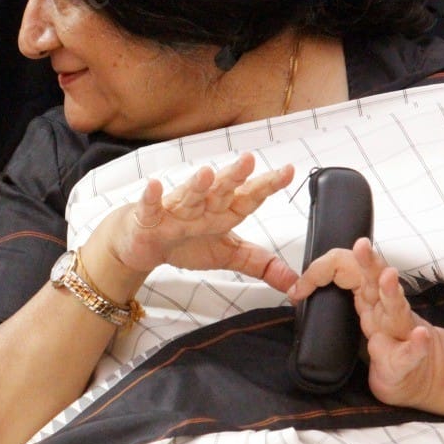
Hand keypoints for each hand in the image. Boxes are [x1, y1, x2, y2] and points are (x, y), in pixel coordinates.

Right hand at [98, 154, 297, 292]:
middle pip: (220, 190)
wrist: (145, 245)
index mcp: (223, 212)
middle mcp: (202, 207)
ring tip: (207, 173)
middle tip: (249, 160)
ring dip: (196, 185)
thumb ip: (261, 264)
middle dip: (234, 176)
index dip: (268, 185)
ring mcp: (175, 211)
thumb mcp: (228, 255)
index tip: (289, 171)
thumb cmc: (186, 243)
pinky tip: (154, 185)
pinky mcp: (149, 218)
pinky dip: (152, 197)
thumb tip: (297, 283)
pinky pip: (150, 206)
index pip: (249, 197)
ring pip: (188, 196)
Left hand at [289, 238, 443, 409]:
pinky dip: (418, 344)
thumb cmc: (388, 345)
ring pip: (396, 308)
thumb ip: (333, 303)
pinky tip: (421, 335)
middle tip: (360, 245)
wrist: (419, 376)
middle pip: (377, 280)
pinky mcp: (408, 360)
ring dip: (392, 292)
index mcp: (369, 300)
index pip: (351, 273)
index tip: (299, 289)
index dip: (325, 273)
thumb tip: (296, 291)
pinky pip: (413, 352)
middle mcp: (386, 310)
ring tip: (388, 276)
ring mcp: (399, 333)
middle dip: (369, 262)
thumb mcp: (360, 321)